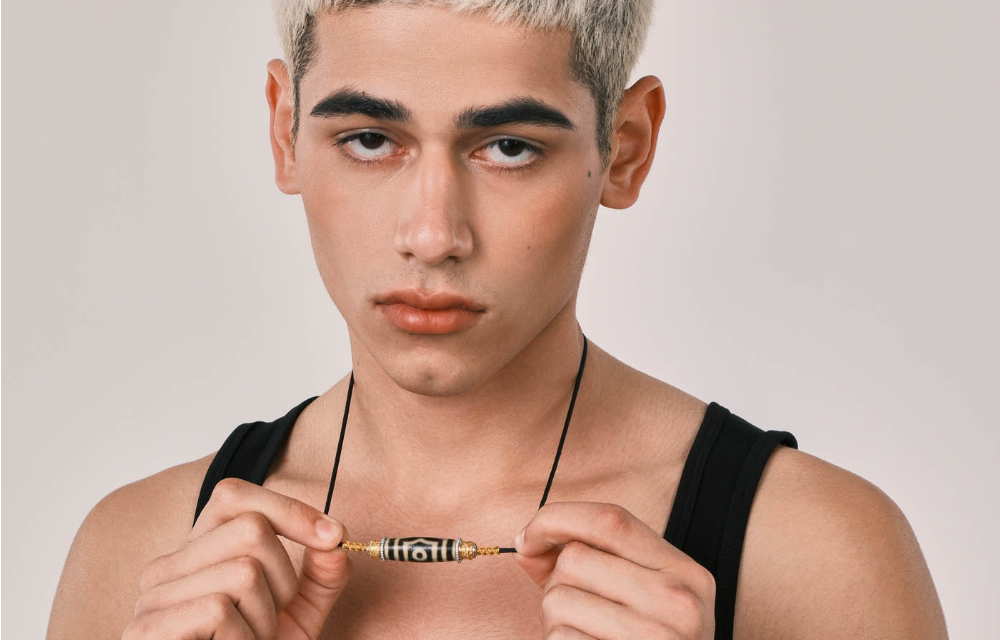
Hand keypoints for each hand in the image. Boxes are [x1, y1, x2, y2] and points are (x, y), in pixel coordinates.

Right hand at [123, 477, 352, 639]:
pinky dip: (243, 638)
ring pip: (243, 572)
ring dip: (265, 618)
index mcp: (198, 552)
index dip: (288, 509)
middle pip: (251, 528)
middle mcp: (168, 566)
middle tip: (272, 620)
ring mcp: (152, 598)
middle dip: (284, 577)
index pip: (234, 495)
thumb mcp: (299, 614)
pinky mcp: (147, 629)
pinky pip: (218, 609)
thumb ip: (322, 576)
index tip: (333, 536)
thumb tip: (336, 540)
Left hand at [513, 501, 714, 639]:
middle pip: (575, 559)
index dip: (557, 518)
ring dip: (554, 620)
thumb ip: (590, 559)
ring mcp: (658, 639)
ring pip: (558, 600)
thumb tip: (529, 543)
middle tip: (577, 610)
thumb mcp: (637, 596)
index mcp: (685, 573)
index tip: (530, 537)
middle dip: (557, 582)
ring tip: (584, 635)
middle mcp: (680, 603)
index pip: (612, 519)